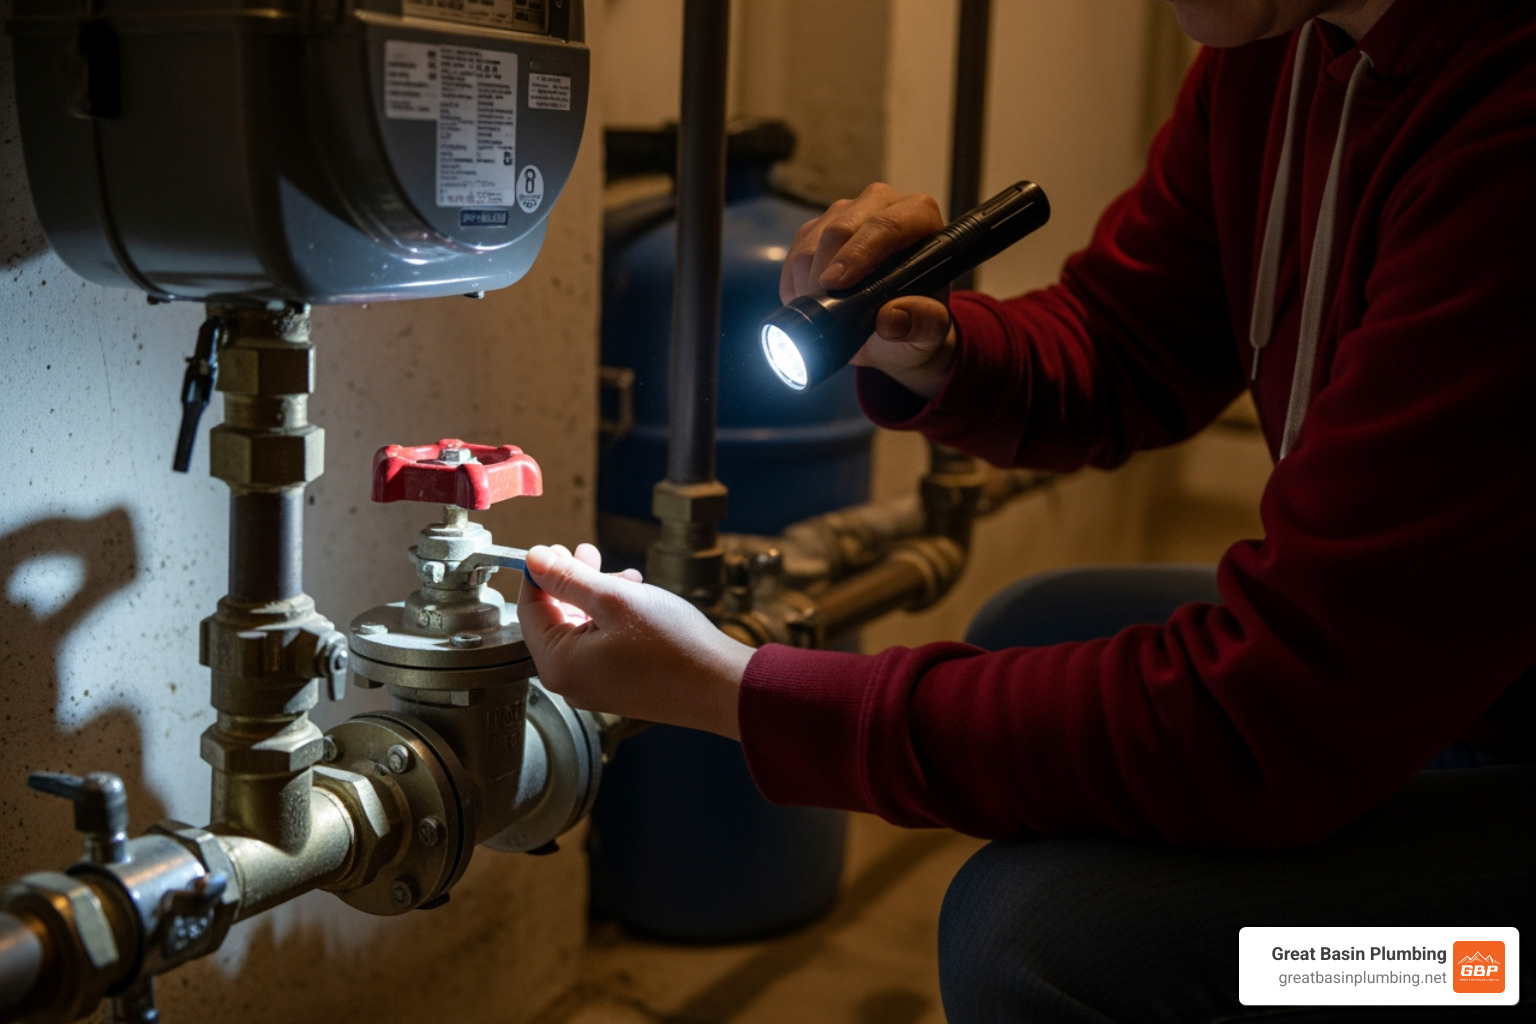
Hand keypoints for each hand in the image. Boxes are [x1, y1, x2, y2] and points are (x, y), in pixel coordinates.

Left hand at [515, 543, 753, 738]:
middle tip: (589, 553)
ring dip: (597, 596)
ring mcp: (594, 687)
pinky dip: (612, 618)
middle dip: (573, 582)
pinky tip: (637, 599)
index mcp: (559, 665)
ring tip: (626, 578)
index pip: (529, 609)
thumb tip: (534, 560)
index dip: (540, 573)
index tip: (557, 548)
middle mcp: (570, 682)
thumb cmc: (672, 646)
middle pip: (555, 619)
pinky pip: (601, 645)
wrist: (720, 685)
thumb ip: (567, 579)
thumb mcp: (614, 599)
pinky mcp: (617, 686)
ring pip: (581, 629)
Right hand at [781, 182, 957, 398]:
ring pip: (812, 240)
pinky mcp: (817, 228)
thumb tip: (892, 318)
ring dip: (807, 281)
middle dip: (824, 271)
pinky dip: (794, 282)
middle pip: (840, 228)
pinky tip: (809, 304)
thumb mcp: (928, 331)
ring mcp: (845, 213)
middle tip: (821, 310)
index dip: (857, 253)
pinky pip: (795, 251)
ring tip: (821, 313)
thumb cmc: (916, 320)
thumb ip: (921, 324)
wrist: (891, 326)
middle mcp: (881, 204)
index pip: (887, 224)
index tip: (835, 284)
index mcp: (919, 215)